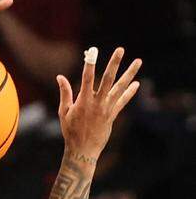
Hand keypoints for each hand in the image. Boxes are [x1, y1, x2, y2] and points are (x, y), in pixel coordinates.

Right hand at [57, 47, 141, 161]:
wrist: (83, 149)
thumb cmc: (70, 130)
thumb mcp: (64, 111)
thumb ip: (65, 93)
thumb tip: (60, 76)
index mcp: (83, 101)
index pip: (87, 78)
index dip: (89, 64)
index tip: (92, 51)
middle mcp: (97, 102)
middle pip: (108, 79)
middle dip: (114, 63)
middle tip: (120, 49)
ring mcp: (107, 108)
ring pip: (120, 87)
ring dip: (130, 73)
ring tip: (138, 61)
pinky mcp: (113, 115)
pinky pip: (123, 101)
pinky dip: (130, 92)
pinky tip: (137, 83)